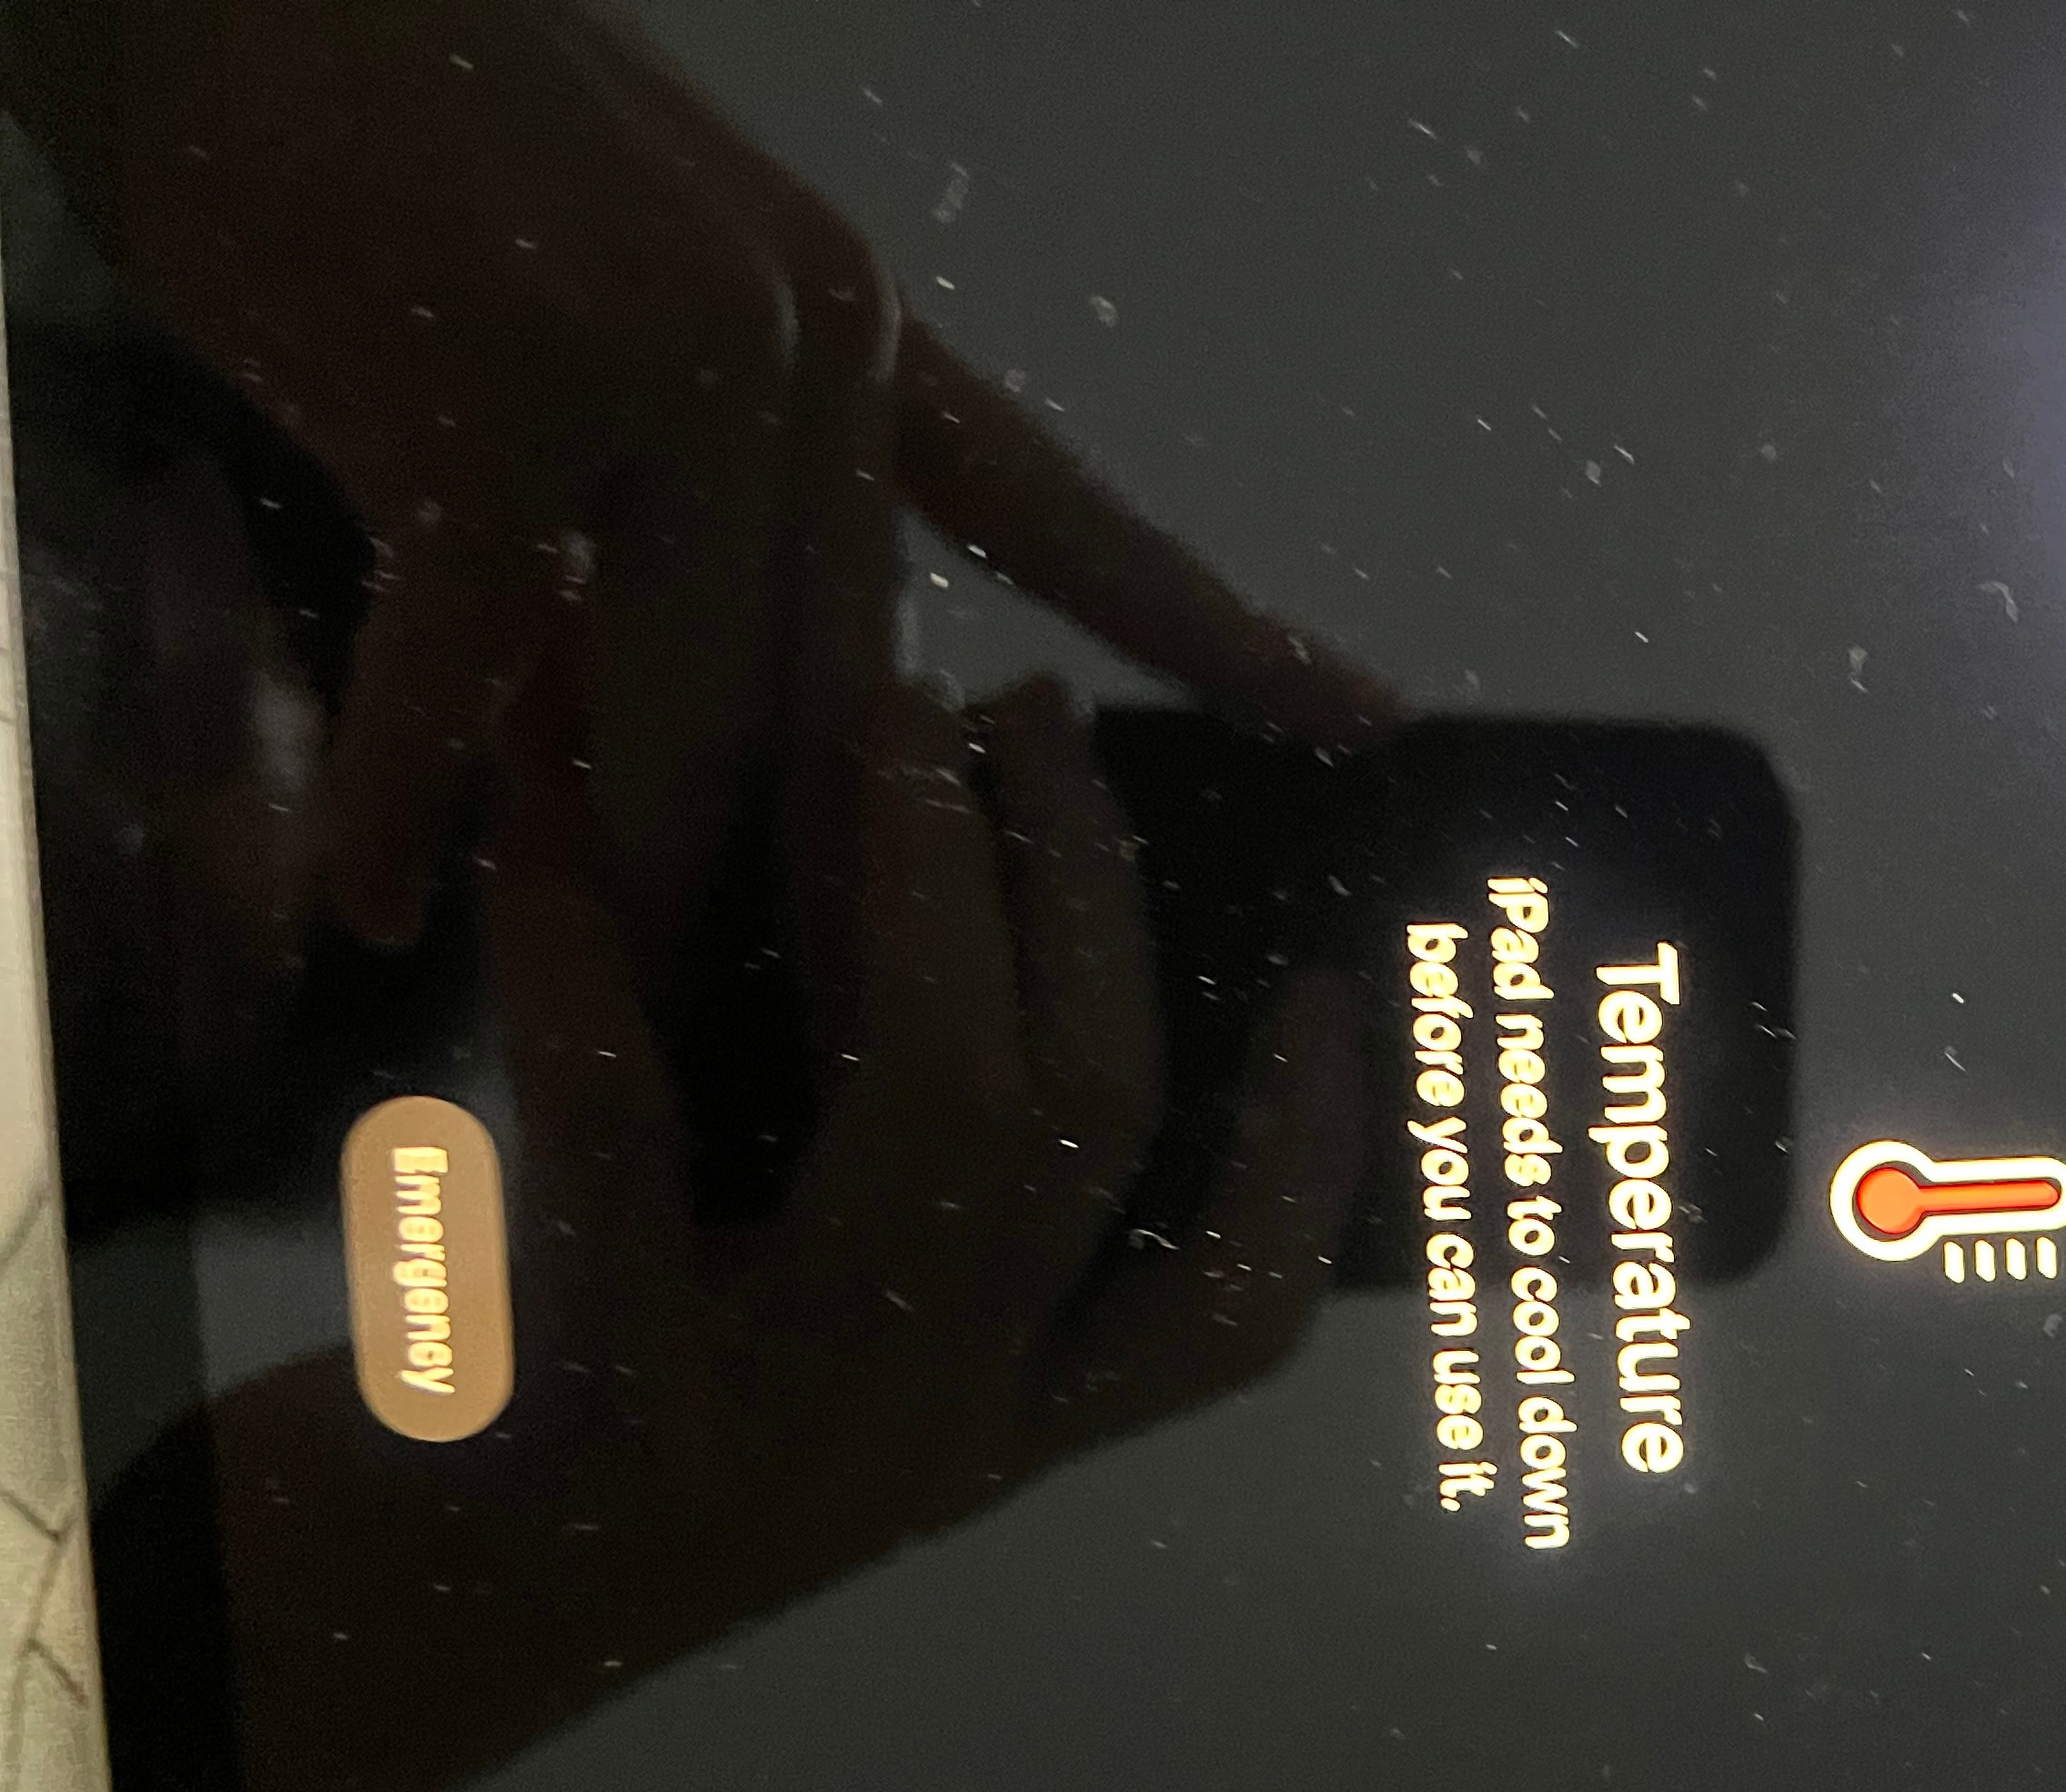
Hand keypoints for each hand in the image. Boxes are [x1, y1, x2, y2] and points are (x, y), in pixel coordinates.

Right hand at [107, 0, 1393, 967]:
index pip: (1064, 515)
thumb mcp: (608, 310)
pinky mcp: (503, 417)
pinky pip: (471, 679)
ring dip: (622, 874)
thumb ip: (676, 502)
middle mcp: (805, 354)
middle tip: (847, 1041)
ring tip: (590, 988)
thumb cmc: (394, 139)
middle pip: (843, 691)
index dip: (1209, 626)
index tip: (1358, 712)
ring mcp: (671, 379)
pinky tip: (371, 901)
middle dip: (840, 885)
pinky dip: (405, 801)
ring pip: (687, 720)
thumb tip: (665, 698)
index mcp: (855, 332)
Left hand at [206, 658, 1364, 1791]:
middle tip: (1036, 717)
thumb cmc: (547, 1481)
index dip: (1307, 1161)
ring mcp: (771, 1426)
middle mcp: (916, 1441)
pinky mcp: (586, 1392)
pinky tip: (544, 805)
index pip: (1221, 1324)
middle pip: (1083, 1139)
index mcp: (977, 1442)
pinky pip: (621, 1128)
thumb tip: (959, 977)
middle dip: (1086, 899)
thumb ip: (874, 1238)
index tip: (1335, 997)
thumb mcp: (759, 1376)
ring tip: (889, 727)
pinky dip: (585, 950)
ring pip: (933, 1124)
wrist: (333, 1670)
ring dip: (922, 891)